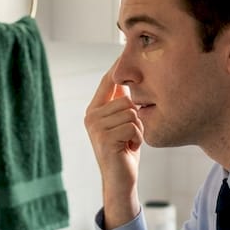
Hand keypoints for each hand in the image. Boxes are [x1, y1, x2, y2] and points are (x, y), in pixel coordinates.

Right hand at [83, 62, 141, 229]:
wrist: (121, 180)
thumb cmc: (125, 151)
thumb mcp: (123, 123)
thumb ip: (121, 104)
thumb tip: (126, 77)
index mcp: (94, 110)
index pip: (107, 81)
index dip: (118, 67)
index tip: (125, 49)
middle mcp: (91, 117)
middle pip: (127, 100)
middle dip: (137, 117)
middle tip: (130, 135)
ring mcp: (96, 128)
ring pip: (132, 113)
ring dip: (138, 129)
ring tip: (129, 142)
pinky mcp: (105, 139)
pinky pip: (133, 126)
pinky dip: (138, 138)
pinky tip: (129, 148)